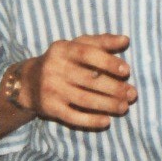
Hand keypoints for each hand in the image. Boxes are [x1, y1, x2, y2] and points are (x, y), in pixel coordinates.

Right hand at [6, 35, 136, 129]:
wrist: (28, 82)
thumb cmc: (62, 61)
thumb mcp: (76, 46)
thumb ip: (101, 41)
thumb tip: (126, 40)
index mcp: (63, 49)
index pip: (88, 53)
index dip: (108, 62)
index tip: (126, 70)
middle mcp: (55, 68)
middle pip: (89, 80)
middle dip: (115, 88)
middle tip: (132, 94)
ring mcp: (52, 89)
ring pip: (85, 100)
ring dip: (108, 105)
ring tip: (125, 107)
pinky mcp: (50, 108)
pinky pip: (73, 117)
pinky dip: (91, 120)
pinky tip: (107, 120)